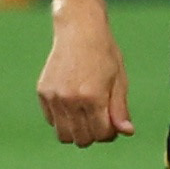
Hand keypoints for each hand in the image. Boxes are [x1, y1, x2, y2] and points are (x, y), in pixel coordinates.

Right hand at [38, 9, 133, 147]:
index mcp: (93, 97)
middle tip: (99, 119)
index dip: (110, 133)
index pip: (102, 135)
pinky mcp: (43, 92)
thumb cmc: (104, 53)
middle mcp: (71, 99)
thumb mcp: (119, 80)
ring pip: (64, 135)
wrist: (79, 29)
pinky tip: (72, 103)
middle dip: (94, 135)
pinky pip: (52, 121)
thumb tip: (126, 133)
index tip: (112, 122)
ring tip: (84, 115)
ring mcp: (54, 97)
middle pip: (82, 140)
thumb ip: (121, 109)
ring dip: (76, 131)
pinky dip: (62, 119)